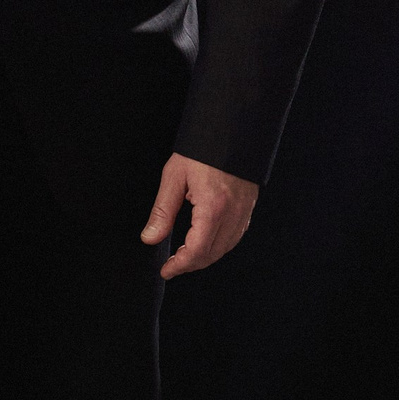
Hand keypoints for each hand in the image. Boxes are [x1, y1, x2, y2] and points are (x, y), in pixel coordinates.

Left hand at [140, 155, 258, 279]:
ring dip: (205, 257)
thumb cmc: (201, 149)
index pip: (197, 250)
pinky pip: (235, 236)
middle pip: (212, 254)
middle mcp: (232, 213)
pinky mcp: (248, 207)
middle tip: (172, 266)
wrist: (231, 129)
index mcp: (213, 207)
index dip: (181, 265)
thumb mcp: (174, 176)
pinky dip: (219, 246)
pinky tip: (206, 244)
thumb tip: (150, 238)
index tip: (167, 270)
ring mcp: (244, 211)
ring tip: (185, 257)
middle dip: (191, 264)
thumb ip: (162, 211)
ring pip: (226, 248)